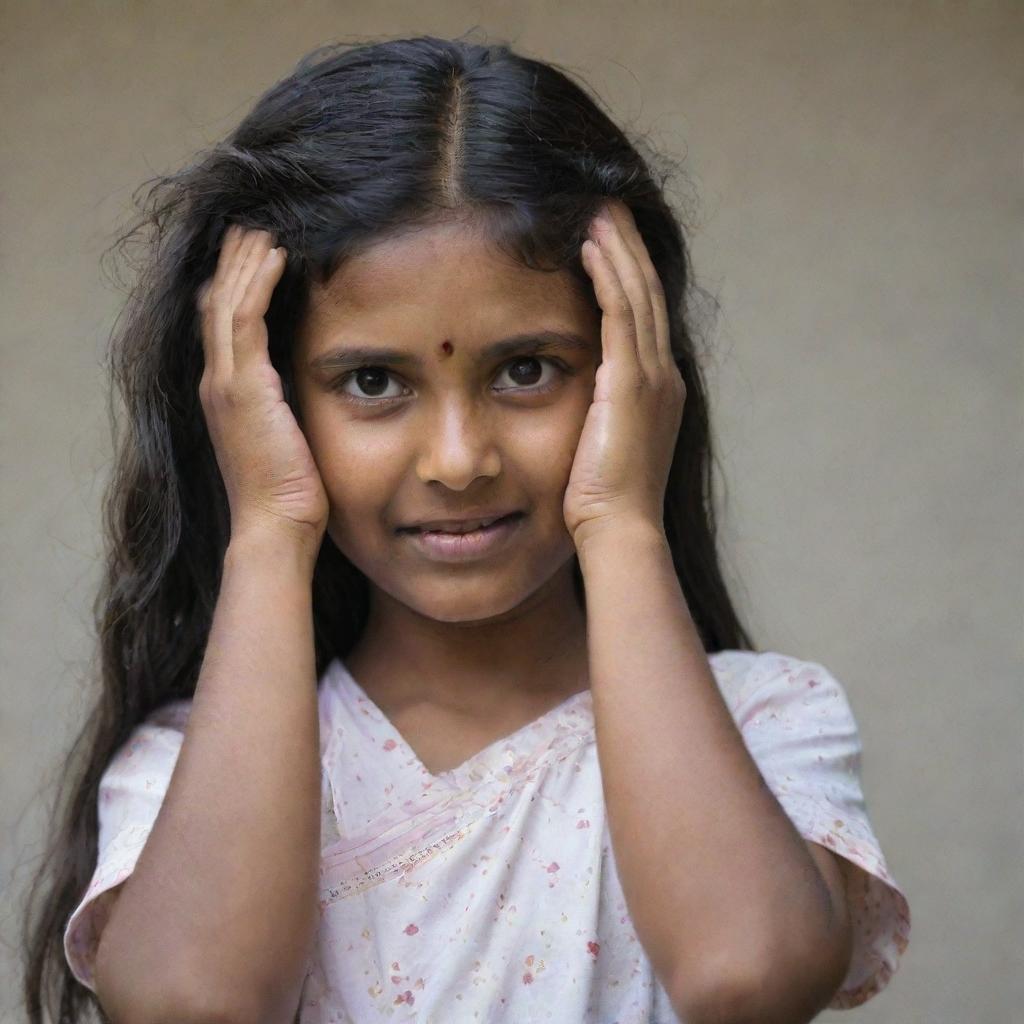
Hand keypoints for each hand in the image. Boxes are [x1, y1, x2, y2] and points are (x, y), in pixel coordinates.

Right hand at [197, 225, 328, 551]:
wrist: (276, 526)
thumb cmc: (287, 493)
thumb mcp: (285, 438)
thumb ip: (285, 407)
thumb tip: (303, 389)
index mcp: (226, 395)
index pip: (221, 326)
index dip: (231, 286)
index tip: (249, 256)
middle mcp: (217, 383)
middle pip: (217, 304)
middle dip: (233, 263)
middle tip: (250, 226)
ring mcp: (226, 384)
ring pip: (227, 302)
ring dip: (245, 262)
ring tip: (264, 229)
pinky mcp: (244, 387)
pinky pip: (246, 318)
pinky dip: (259, 283)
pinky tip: (277, 256)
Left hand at [564, 199, 685, 549]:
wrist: (619, 531)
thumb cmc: (602, 501)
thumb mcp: (603, 445)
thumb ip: (598, 411)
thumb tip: (575, 397)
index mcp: (659, 388)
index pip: (645, 313)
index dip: (629, 269)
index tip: (608, 234)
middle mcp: (664, 375)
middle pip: (648, 291)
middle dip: (628, 244)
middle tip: (607, 200)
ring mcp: (652, 377)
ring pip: (637, 293)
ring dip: (617, 246)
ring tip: (596, 206)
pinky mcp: (630, 384)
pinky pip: (620, 314)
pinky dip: (606, 276)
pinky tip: (588, 245)